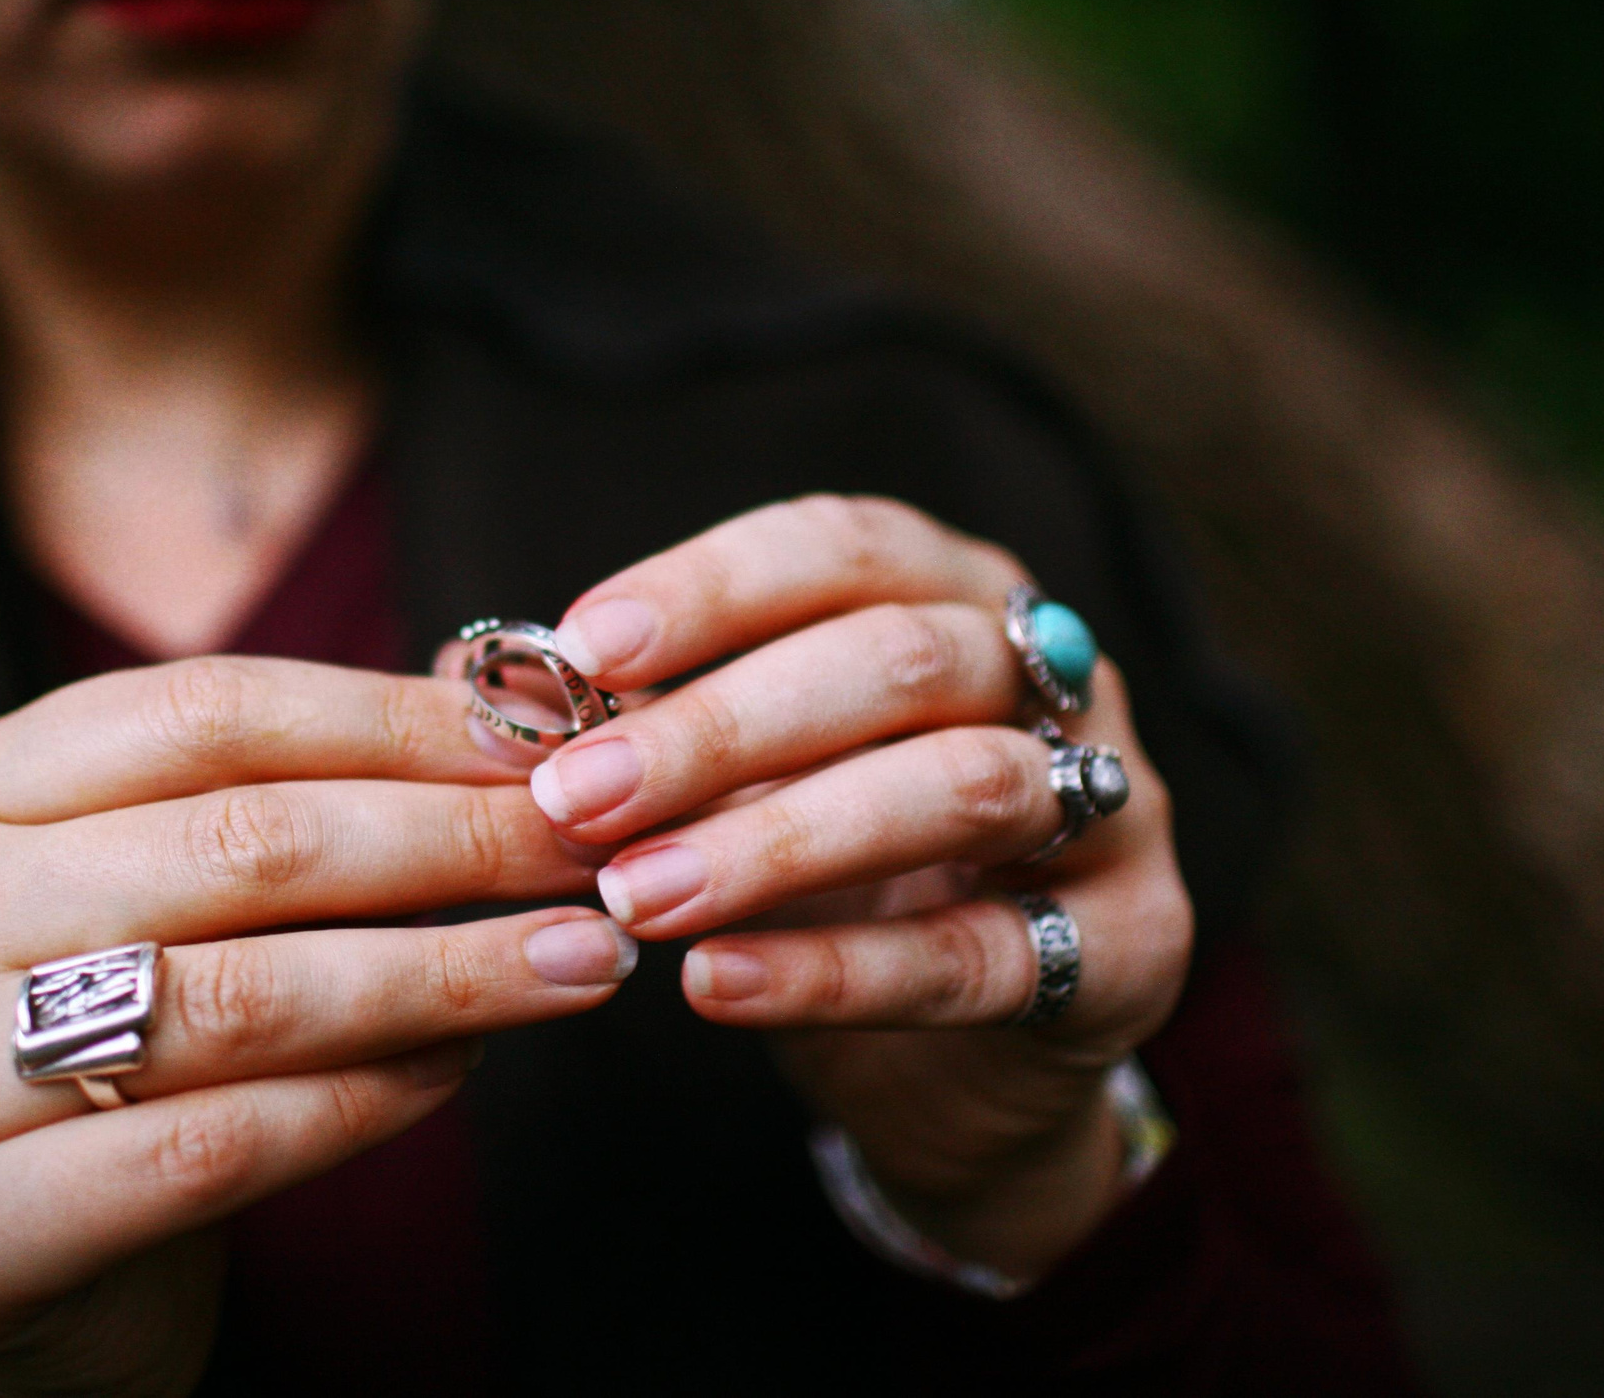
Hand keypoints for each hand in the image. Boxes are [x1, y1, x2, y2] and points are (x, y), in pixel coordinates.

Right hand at [0, 657, 623, 1396]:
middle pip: (240, 841)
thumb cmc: (139, 1049)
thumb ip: (315, 791)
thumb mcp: (194, 896)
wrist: (21, 1278)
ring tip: (580, 961)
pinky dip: (366, 1102)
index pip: (208, 710)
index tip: (553, 743)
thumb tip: (529, 700)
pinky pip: (215, 1144)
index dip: (397, 721)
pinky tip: (465, 1068)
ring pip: (243, 995)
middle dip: (451, 841)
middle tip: (598, 851)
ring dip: (445, 972)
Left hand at [519, 497, 1191, 1282]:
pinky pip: (982, 954)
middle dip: (721, 725)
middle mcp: (1056, 675)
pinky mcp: (1131, 949)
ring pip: (960, 787)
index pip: (842, 545)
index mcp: (957, 592)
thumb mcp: (749, 781)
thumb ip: (651, 723)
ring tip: (636, 898)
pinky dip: (839, 969)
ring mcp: (1115, 807)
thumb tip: (472, 675)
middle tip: (574, 798)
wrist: (978, 1058)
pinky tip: (715, 988)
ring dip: (779, 841)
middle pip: (897, 659)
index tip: (581, 644)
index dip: (714, 585)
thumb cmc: (842, 871)